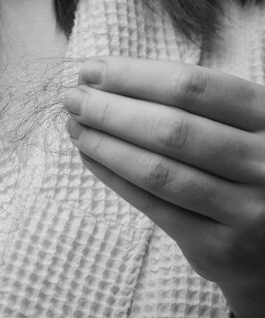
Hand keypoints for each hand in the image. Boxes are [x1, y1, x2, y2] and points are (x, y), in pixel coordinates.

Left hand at [63, 57, 264, 317]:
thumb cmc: (244, 168)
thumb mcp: (240, 126)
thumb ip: (192, 105)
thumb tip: (107, 81)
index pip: (194, 87)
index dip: (134, 76)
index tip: (90, 71)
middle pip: (172, 129)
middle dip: (111, 110)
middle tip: (72, 99)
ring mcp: (246, 209)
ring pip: (159, 170)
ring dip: (106, 144)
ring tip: (75, 126)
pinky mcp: (217, 246)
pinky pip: (153, 205)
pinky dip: (114, 177)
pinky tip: (91, 156)